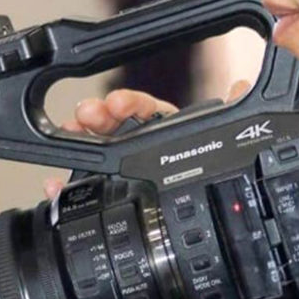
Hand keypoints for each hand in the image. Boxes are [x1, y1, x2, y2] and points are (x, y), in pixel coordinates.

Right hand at [43, 80, 250, 198]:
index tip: (118, 102)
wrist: (210, 212)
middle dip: (98, 117)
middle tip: (86, 115)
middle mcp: (143, 146)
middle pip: (115, 127)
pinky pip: (88, 190)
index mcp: (168, 130)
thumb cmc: (209, 164)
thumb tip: (242, 86)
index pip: (146, 110)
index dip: (130, 103)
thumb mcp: (225, 138)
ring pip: (98, 153)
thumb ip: (234, 111)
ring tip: (70, 138)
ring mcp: (127, 170)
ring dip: (80, 143)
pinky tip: (56, 187)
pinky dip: (69, 189)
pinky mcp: (115, 195)